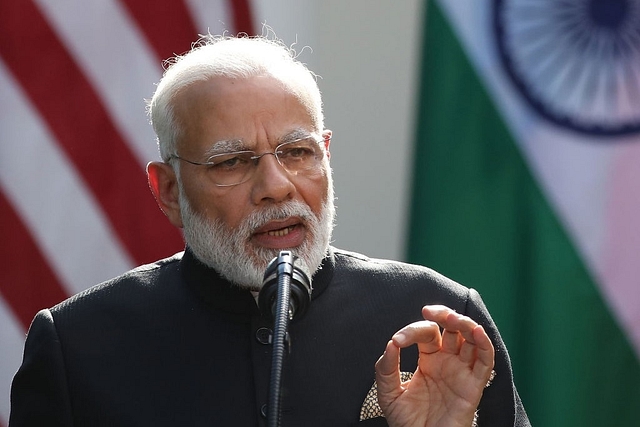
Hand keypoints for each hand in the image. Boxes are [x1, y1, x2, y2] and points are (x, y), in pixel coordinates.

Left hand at [375, 305, 494, 426]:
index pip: (427, 333)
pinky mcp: (474, 386)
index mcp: (429, 359)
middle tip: (431, 312)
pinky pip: (485, 362)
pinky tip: (476, 332)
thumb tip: (390, 344)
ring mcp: (462, 372)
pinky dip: (484, 344)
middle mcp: (448, 362)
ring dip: (465, 324)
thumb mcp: (388, 393)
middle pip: (453, 329)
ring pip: (471, 339)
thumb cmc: (408, 422)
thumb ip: (386, 368)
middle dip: (444, 315)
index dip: (412, 331)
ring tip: (452, 319)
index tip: (397, 341)